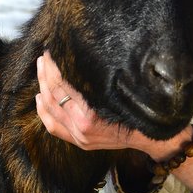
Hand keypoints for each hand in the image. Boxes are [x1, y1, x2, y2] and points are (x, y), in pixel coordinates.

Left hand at [35, 51, 192, 192]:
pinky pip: (53, 126)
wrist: (153, 137)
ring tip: (41, 70)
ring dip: (42, 87)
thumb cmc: (141, 108)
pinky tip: (40, 97)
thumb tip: (81, 57)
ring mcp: (80, 136)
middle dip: (46, 74)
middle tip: (44, 57)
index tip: (52, 52)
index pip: (63, 85)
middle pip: (53, 96)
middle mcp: (83, 127)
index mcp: (92, 114)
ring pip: (50, 110)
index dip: (55, 67)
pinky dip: (43, 111)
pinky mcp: (79, 141)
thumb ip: (99, 80)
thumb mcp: (123, 90)